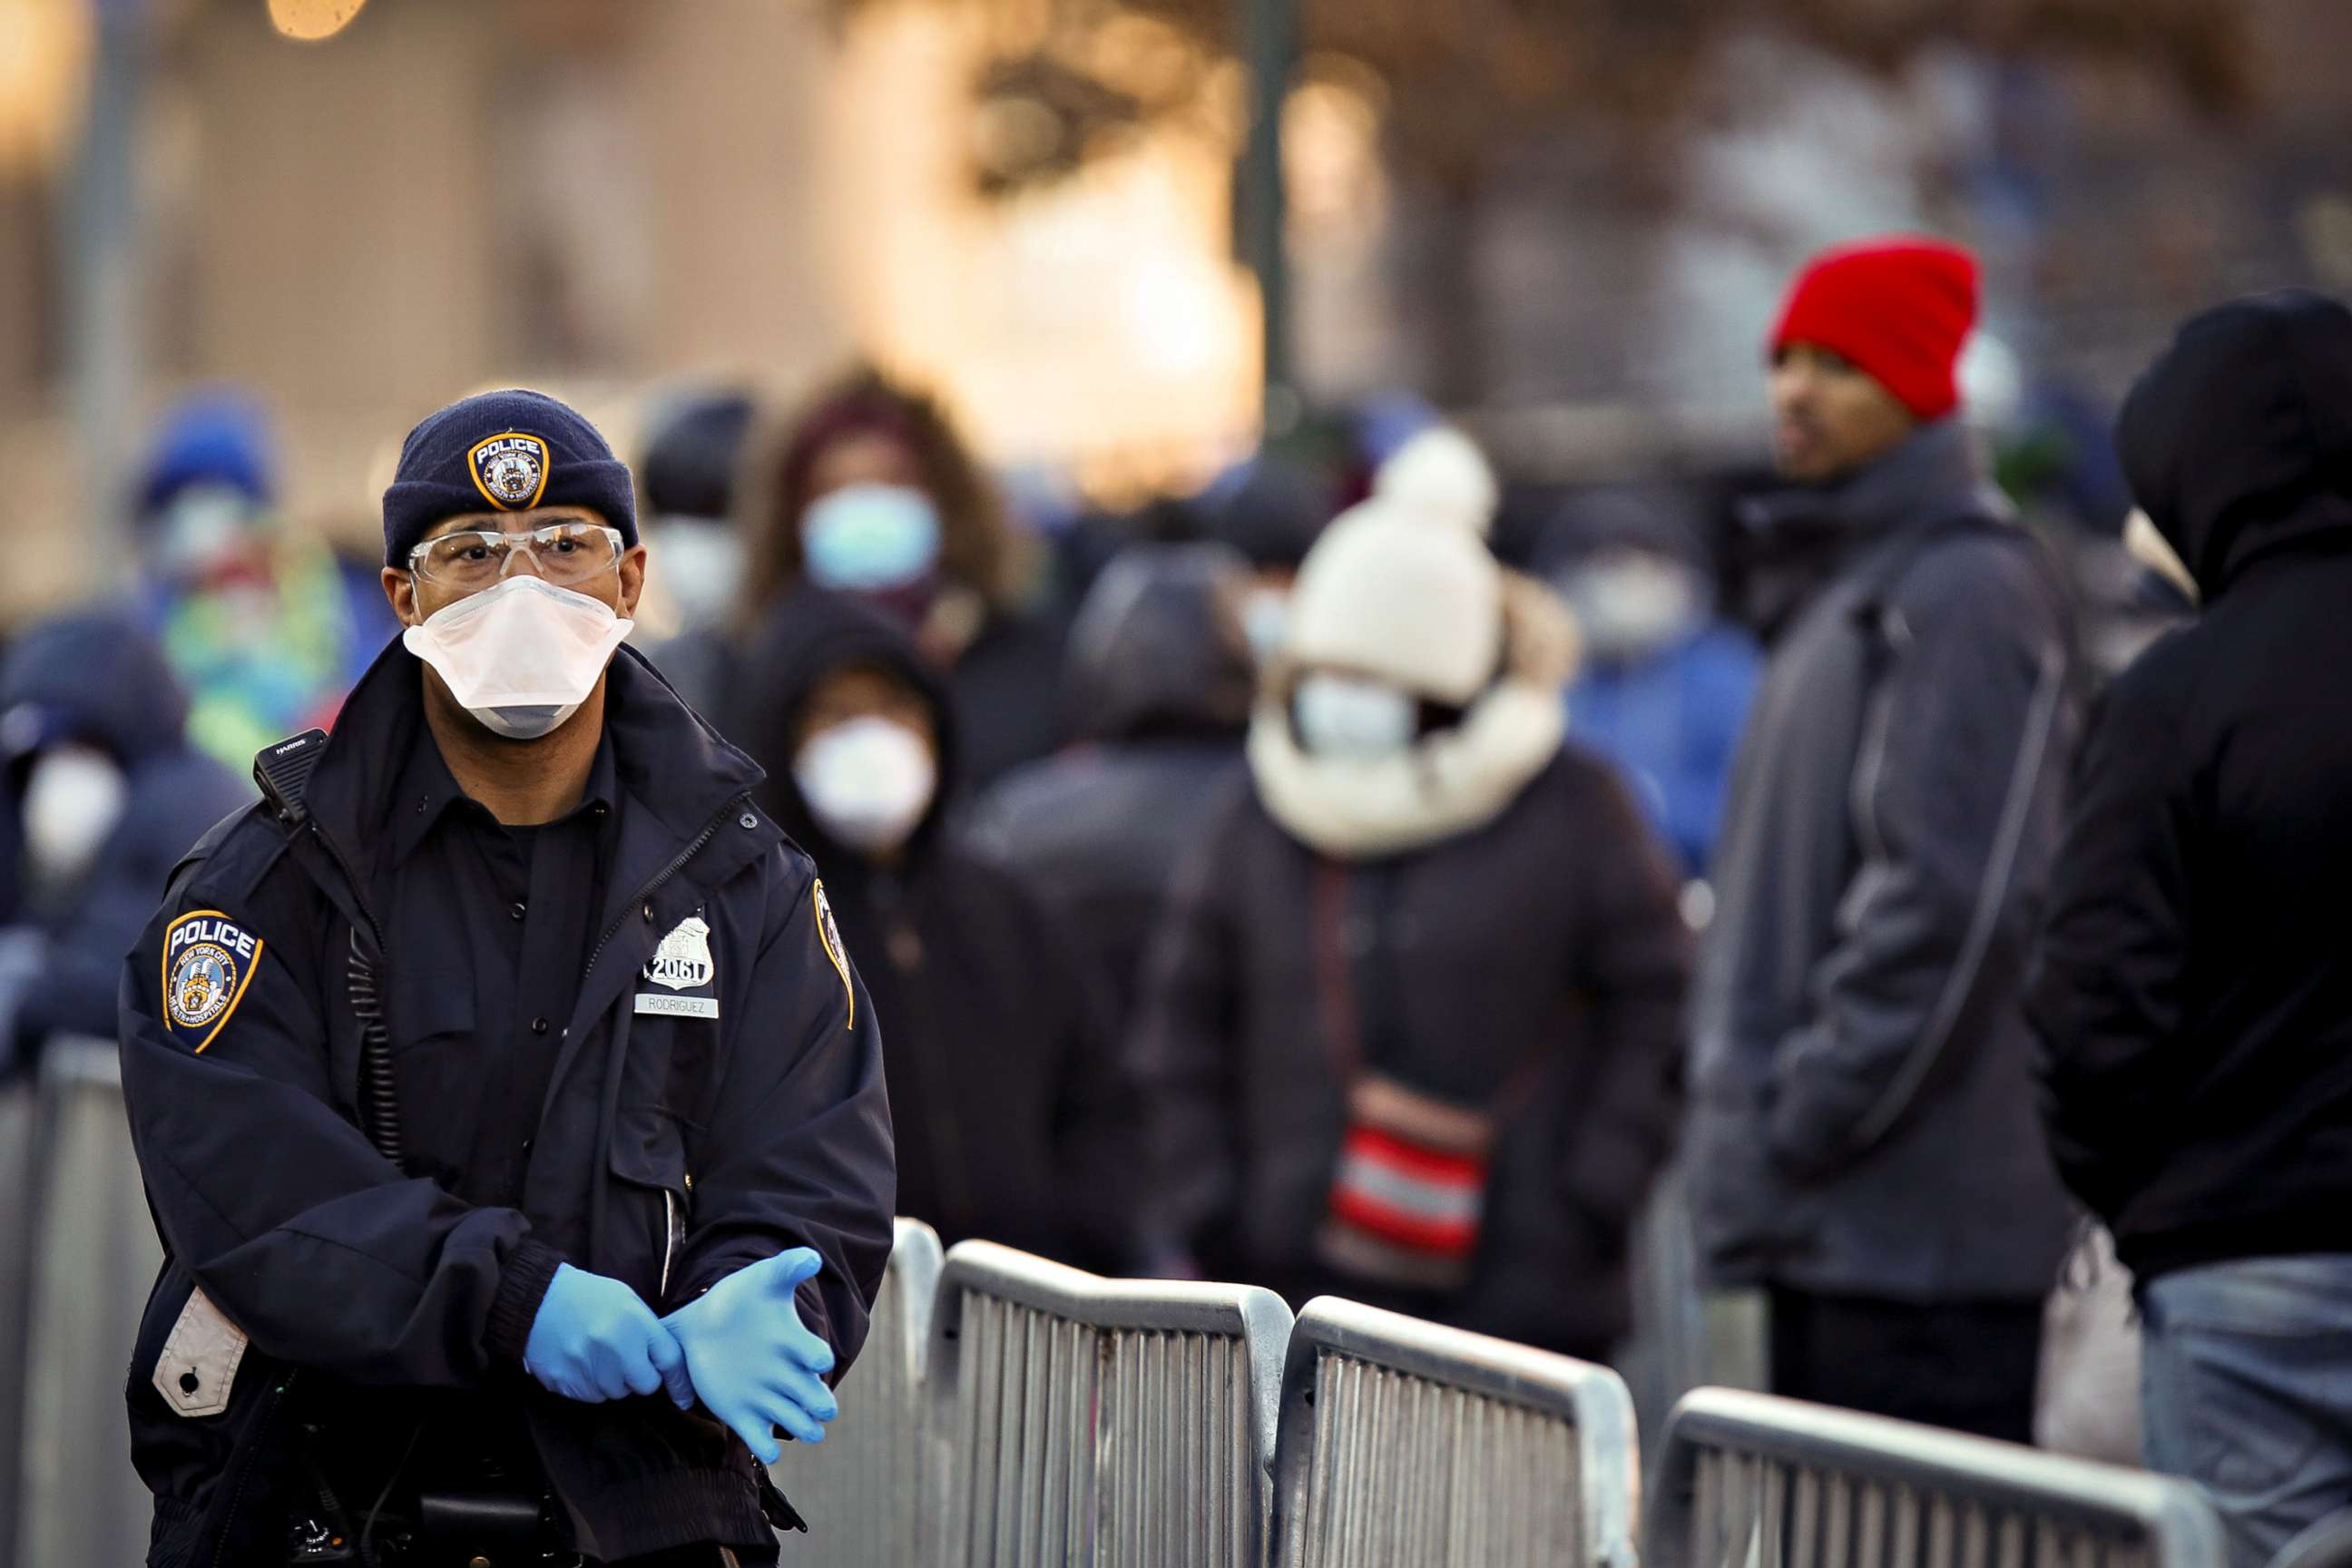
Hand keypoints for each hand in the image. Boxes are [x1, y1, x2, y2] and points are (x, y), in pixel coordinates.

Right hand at [523, 1263, 691, 1404]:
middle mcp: (614, 1348)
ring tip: (596, 1354)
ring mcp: (588, 1368)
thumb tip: (668, 1366)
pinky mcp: (564, 1382)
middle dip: (638, 1376)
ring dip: (611, 1381)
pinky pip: (589, 1396)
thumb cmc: (589, 1297)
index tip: (685, 1398)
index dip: (679, 1382)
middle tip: (622, 1355)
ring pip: (615, 1393)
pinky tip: (579, 1361)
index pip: (669, 1362)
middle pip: (644, 1386)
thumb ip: (649, 1332)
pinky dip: (588, 1384)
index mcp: (635, 1324)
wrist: (539, 1298)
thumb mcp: (628, 1301)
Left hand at [662, 1248, 837, 1462]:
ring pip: (795, 1422)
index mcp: (794, 1344)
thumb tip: (812, 1258)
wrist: (704, 1325)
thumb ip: (786, 1267)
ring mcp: (766, 1397)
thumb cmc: (740, 1299)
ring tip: (806, 1431)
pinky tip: (767, 1448)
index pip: (816, 1355)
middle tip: (821, 1409)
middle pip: (814, 1397)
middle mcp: (787, 1375)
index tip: (816, 1359)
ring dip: (803, 1427)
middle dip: (821, 1404)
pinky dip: (766, 1448)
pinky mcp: (743, 1415)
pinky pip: (760, 1440)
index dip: (817, 1358)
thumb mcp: (762, 1279)